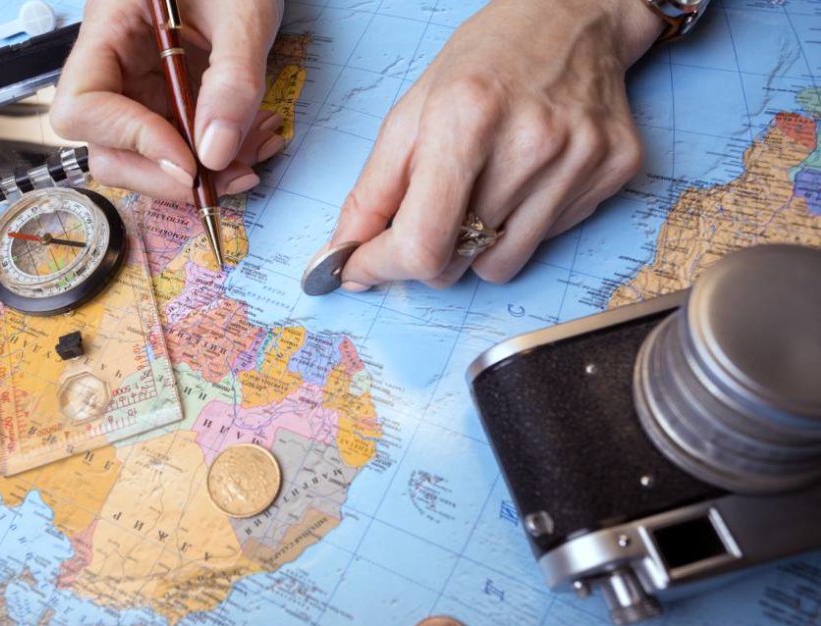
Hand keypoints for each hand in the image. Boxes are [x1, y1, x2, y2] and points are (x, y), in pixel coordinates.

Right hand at [50, 0, 284, 201]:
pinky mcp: (169, 96)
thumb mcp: (244, 11)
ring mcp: (141, 83)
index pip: (82, 106)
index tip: (188, 160)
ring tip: (254, 153)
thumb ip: (233, 78)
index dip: (130, 141)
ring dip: (201, 171)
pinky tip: (254, 138)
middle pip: (106, 145)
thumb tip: (215, 153)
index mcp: (110, 27)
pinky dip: (219, 153)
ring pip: (147, 155)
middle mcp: (116, 63)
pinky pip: (182, 142)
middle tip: (223, 179)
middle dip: (165, 175)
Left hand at [328, 0, 663, 290]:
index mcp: (466, 120)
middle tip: (429, 211)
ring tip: (484, 187)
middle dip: (426, 252)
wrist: (575, 18)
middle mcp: (530, 144)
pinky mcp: (613, 170)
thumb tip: (344, 255)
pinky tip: (526, 176)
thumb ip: (372, 192)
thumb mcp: (410, 113)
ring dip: (476, 245)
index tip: (360, 269)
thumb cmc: (485, 60)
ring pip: (500, 266)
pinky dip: (522, 226)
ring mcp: (580, 160)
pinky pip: (544, 243)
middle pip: (457, 261)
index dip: (382, 268)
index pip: (422, 242)